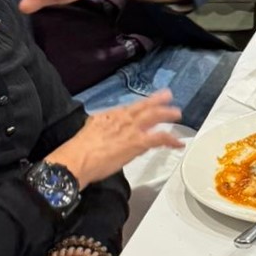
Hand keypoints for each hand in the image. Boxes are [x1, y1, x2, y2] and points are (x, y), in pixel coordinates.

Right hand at [48, 91, 182, 187]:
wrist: (77, 159)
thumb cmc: (78, 151)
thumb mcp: (89, 131)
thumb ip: (99, 128)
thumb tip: (101, 133)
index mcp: (109, 115)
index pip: (129, 109)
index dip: (140, 107)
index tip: (145, 105)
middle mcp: (122, 119)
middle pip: (144, 106)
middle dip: (157, 100)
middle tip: (168, 96)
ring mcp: (132, 129)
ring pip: (155, 116)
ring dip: (167, 114)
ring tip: (177, 113)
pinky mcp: (138, 142)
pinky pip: (159, 138)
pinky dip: (171, 140)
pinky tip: (178, 142)